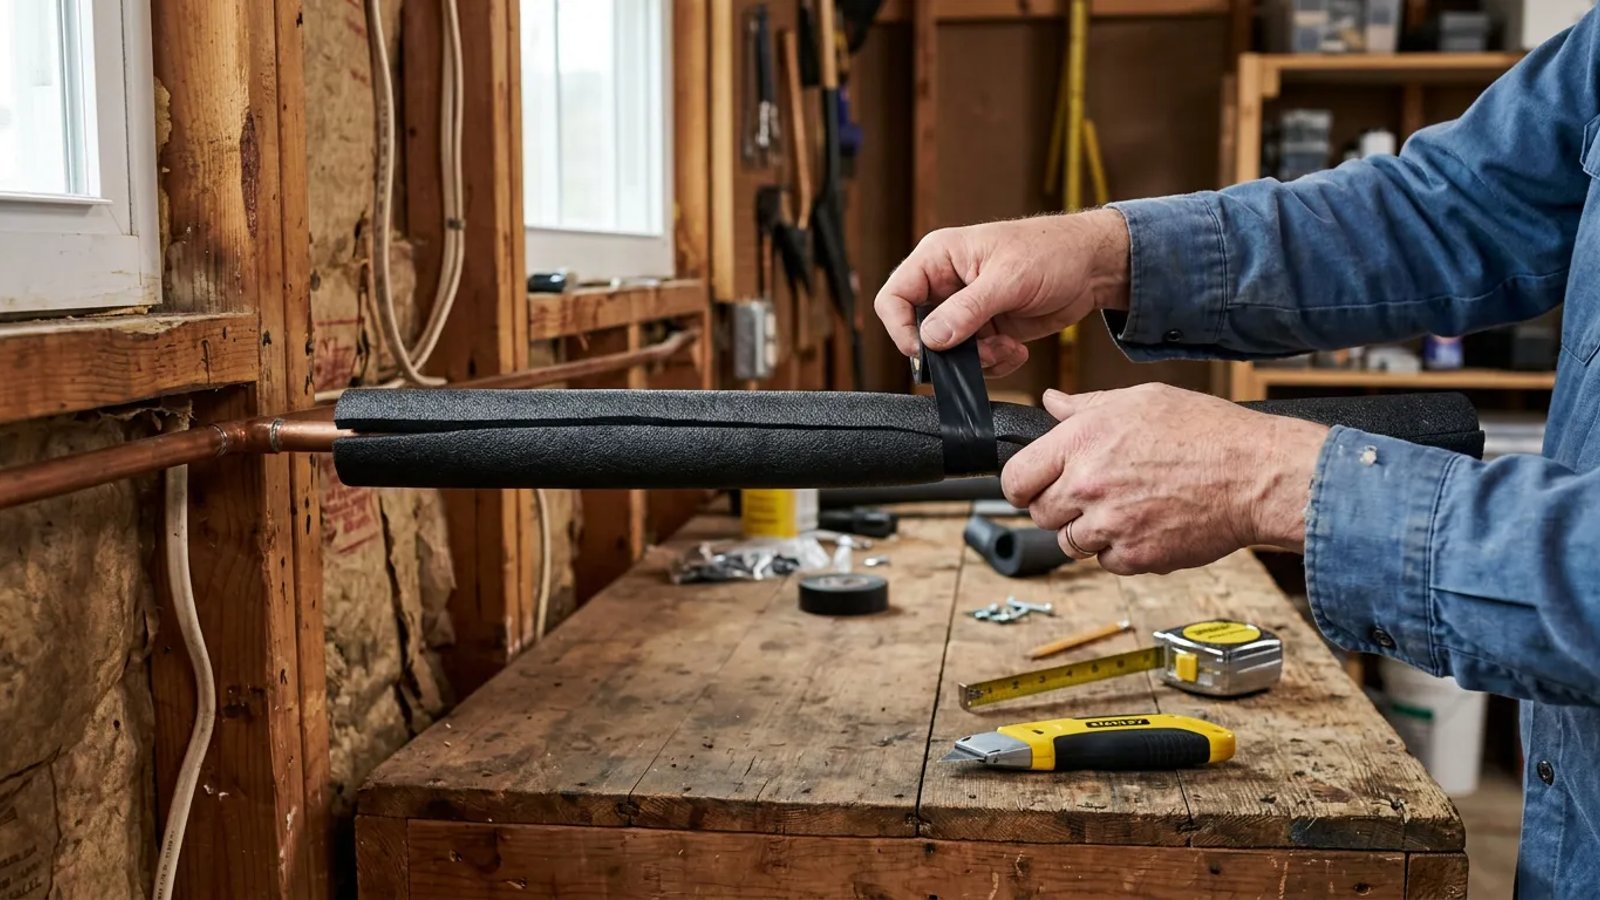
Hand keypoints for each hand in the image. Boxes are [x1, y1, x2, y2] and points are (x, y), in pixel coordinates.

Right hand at [874, 209, 1130, 377]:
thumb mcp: (1008, 279)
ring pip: (949, 352)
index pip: (894, 297)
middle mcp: (946, 285)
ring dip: (977, 360)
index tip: (925, 350)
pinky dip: (994, 363)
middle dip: (949, 351)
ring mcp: (966, 310)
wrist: (1093, 266)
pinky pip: (974, 360)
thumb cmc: (1052, 251)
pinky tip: (1017, 348)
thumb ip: (967, 311)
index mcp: (939, 258)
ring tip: (1007, 347)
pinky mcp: (987, 329)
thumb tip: (930, 340)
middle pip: (919, 331)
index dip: (901, 328)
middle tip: (979, 352)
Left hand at [1001, 384, 1329, 574]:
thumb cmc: (1207, 432)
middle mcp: (1088, 486)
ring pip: (1069, 543)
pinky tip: (1146, 524)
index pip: (1015, 479)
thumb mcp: (1140, 400)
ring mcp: (1110, 526)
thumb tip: (1051, 403)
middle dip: (1059, 506)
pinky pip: (1106, 562)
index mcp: (1081, 443)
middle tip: (1093, 493)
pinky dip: (1120, 550)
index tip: (1036, 484)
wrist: (1256, 475)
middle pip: (1039, 514)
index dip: (1023, 484)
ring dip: (1088, 531)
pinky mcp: (1135, 557)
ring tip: (1125, 507)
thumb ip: (1085, 407)